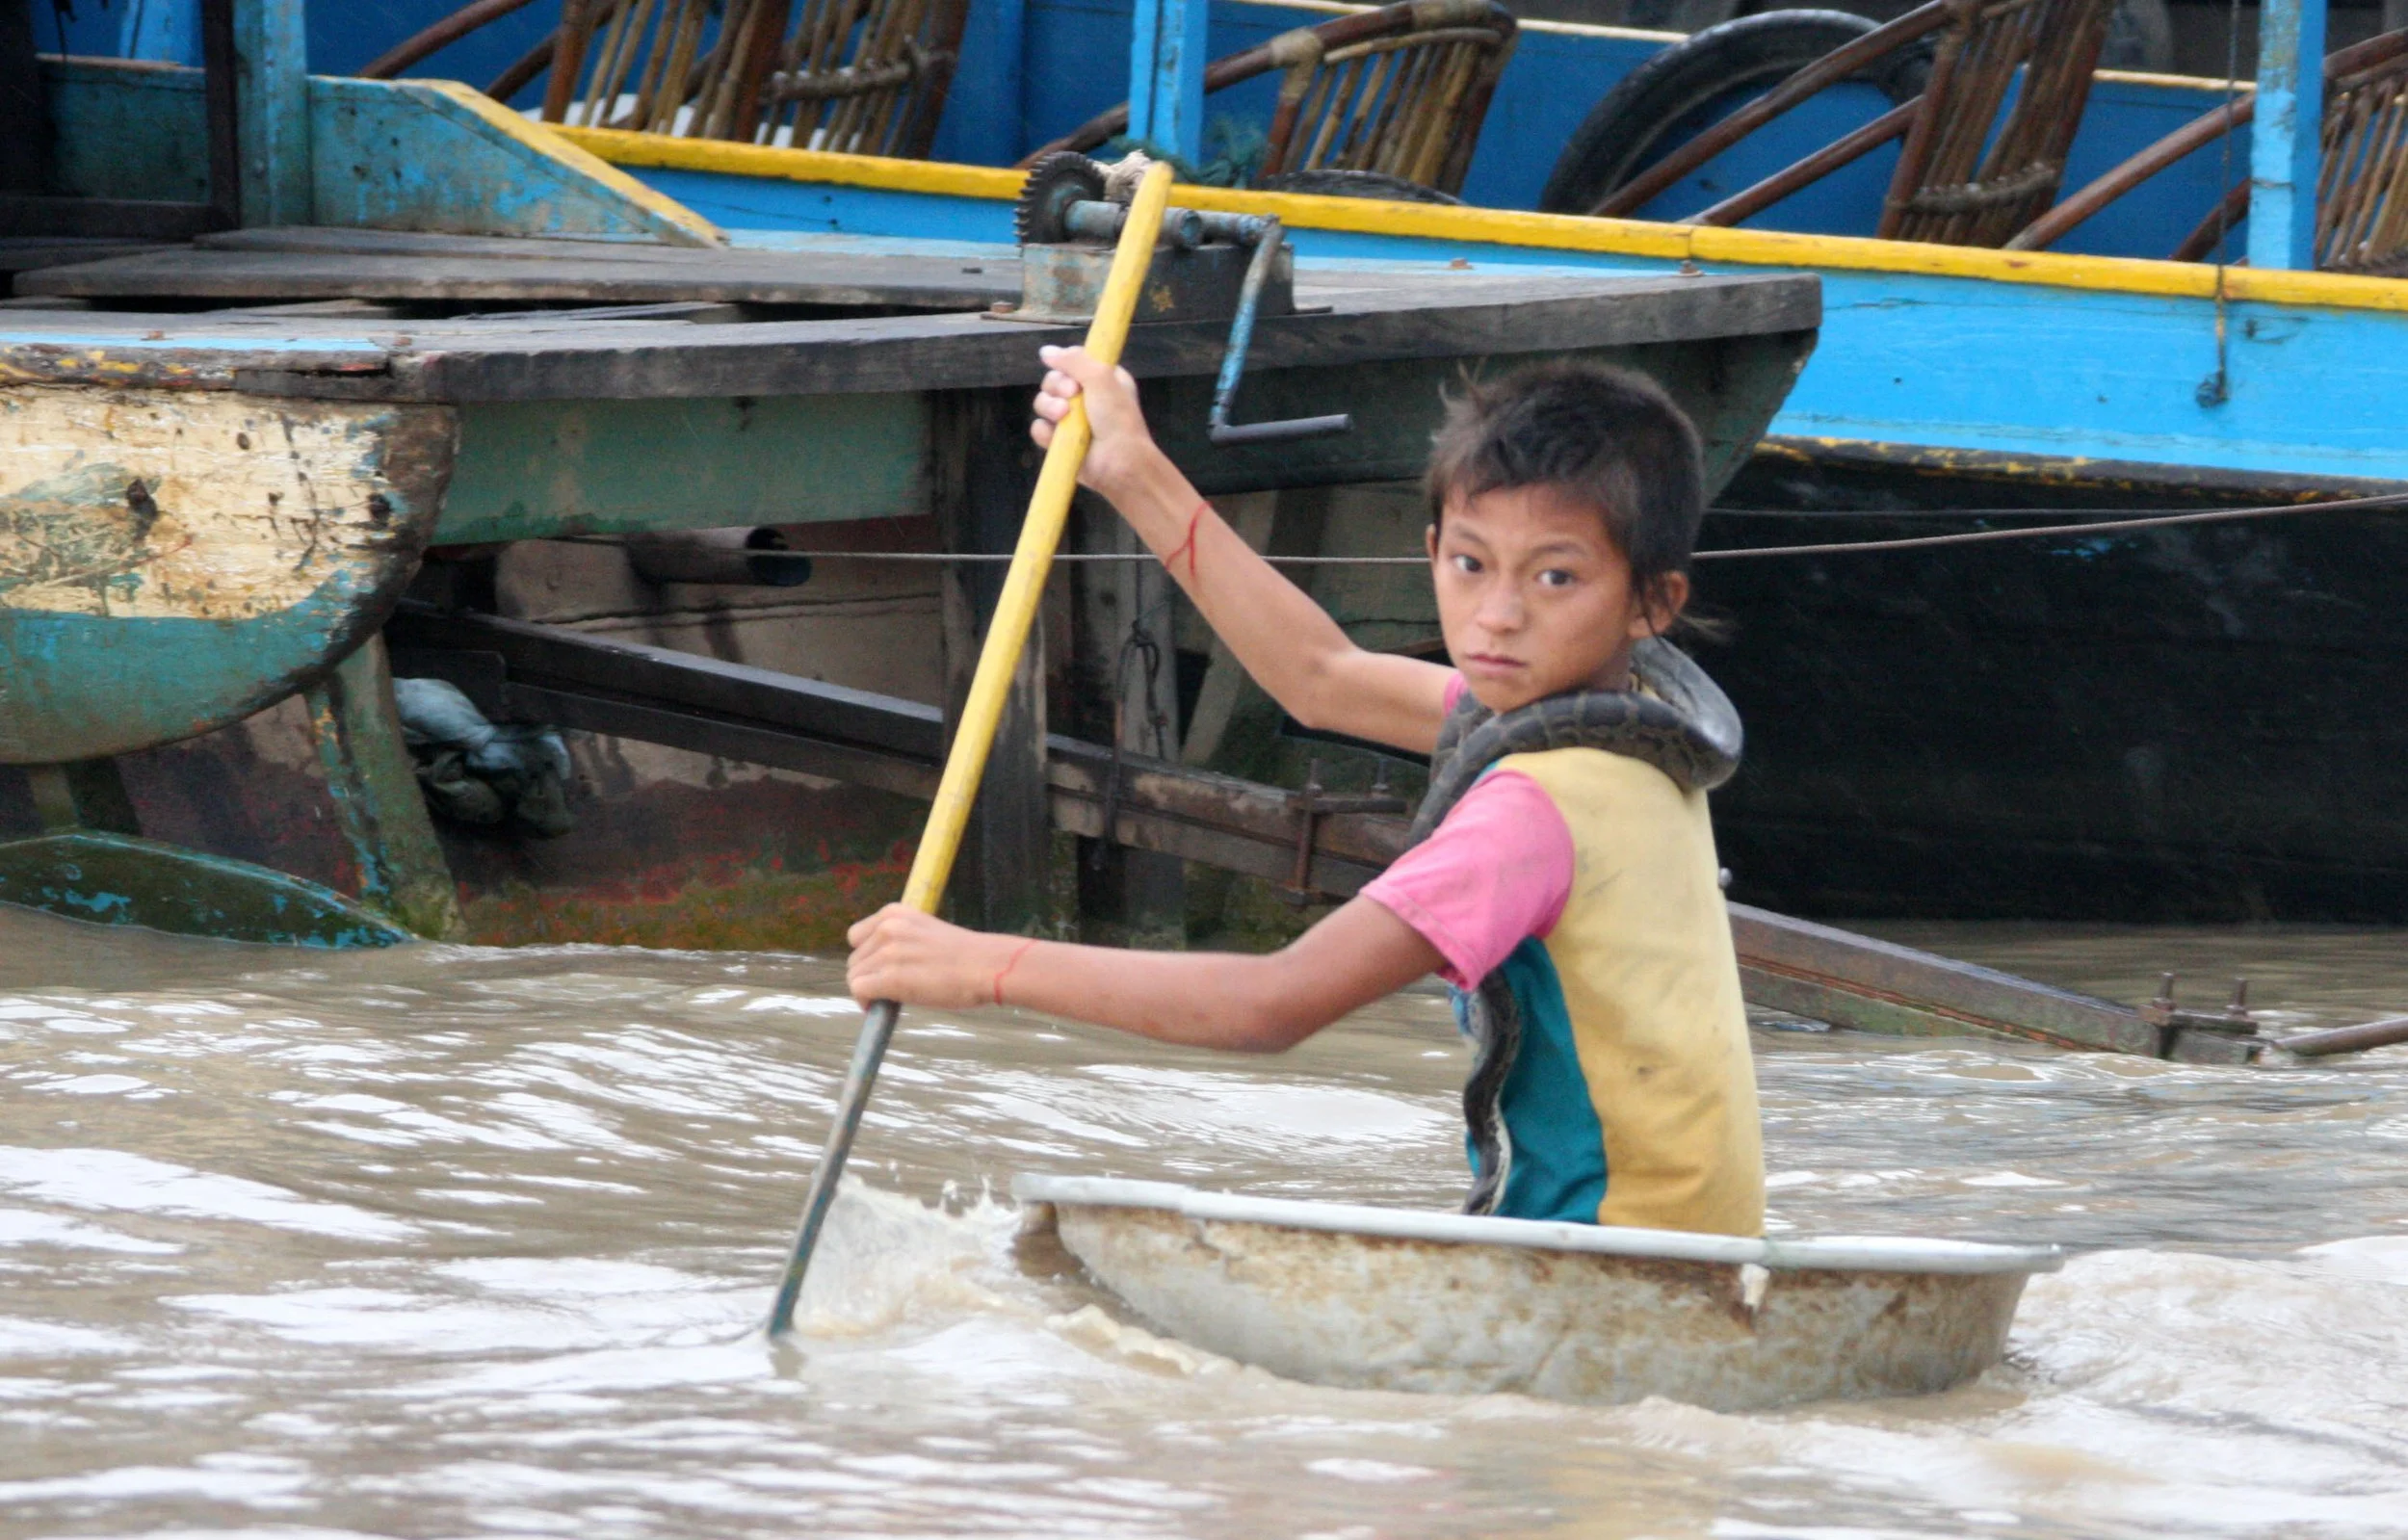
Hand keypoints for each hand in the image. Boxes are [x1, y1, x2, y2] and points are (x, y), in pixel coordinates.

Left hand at [845, 904, 1011, 1009]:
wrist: (986, 966)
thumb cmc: (965, 955)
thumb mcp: (926, 932)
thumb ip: (901, 941)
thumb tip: (880, 966)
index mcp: (895, 913)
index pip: (857, 936)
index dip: (866, 956)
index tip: (880, 970)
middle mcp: (887, 928)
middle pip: (855, 959)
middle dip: (868, 976)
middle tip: (888, 990)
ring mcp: (888, 952)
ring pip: (855, 976)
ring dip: (868, 991)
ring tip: (888, 1000)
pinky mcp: (891, 977)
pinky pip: (859, 990)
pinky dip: (865, 1002)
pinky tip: (879, 1008)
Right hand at [1031, 345, 1161, 501]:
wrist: (1119, 462)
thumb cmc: (1117, 418)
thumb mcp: (1102, 379)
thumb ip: (1074, 360)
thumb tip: (1045, 351)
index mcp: (1102, 379)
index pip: (1073, 361)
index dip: (1067, 364)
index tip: (1073, 373)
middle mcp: (1086, 397)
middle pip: (1053, 380)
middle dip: (1057, 386)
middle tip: (1071, 394)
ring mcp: (1071, 421)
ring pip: (1042, 402)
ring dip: (1048, 406)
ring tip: (1063, 416)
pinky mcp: (1059, 442)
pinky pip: (1039, 428)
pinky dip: (1045, 431)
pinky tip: (1056, 437)